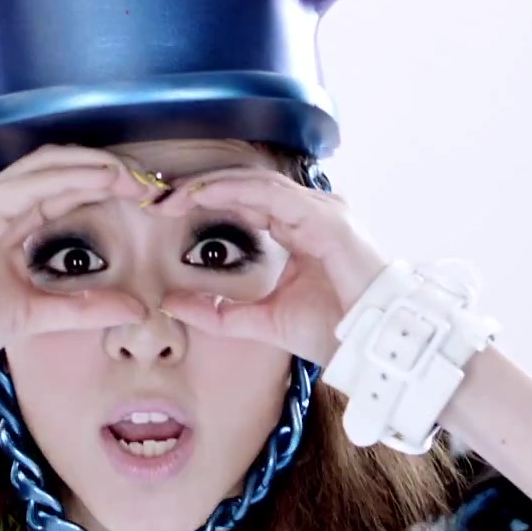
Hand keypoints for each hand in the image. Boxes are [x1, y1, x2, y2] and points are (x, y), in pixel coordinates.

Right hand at [0, 145, 159, 360]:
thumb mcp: (35, 314)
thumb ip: (83, 308)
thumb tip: (136, 308)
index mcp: (12, 214)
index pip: (69, 184)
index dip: (110, 183)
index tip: (151, 197)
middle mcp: (1, 197)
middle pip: (65, 165)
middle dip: (111, 167)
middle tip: (153, 181)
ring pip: (51, 164)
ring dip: (97, 165)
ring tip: (135, 176)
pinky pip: (31, 182)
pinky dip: (70, 176)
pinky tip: (102, 179)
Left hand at [145, 166, 388, 365]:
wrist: (373, 347)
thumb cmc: (332, 331)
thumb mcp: (262, 321)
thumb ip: (219, 312)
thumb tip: (172, 303)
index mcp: (300, 227)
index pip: (246, 199)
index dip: (205, 199)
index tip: (164, 210)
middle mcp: (312, 211)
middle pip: (247, 184)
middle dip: (200, 187)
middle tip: (158, 197)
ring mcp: (322, 210)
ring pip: (256, 182)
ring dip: (210, 185)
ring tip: (174, 195)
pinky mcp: (327, 218)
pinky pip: (271, 194)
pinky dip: (233, 191)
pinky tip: (202, 196)